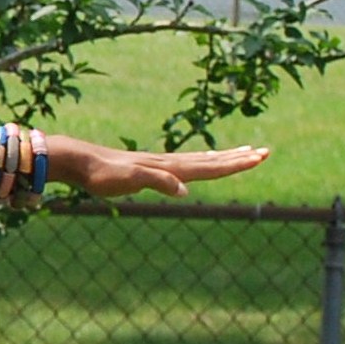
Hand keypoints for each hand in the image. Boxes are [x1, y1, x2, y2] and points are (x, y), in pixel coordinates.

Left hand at [48, 135, 268, 199]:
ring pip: (201, 160)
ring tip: (244, 152)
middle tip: (265, 152)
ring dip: (225, 157)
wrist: (79, 161)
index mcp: (171, 168)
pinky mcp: (149, 167)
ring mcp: (161, 164)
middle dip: (239, 158)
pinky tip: (202, 162)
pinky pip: (185, 164)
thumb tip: (185, 192)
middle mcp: (170, 163)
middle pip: (212, 160)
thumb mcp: (130, 180)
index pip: (211, 166)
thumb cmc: (103, 173)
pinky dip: (202, 162)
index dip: (236, 164)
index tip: (260, 156)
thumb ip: (158, 182)